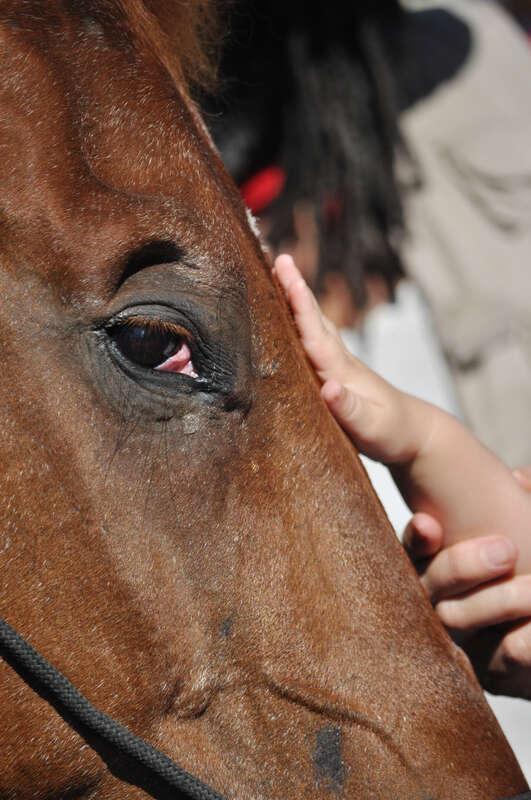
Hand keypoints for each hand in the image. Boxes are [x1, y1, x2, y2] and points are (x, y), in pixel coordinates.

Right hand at [405, 468, 530, 698]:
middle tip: (505, 549)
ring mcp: (460, 638)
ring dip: (497, 603)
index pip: (414, 548)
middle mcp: (439, 599)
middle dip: (462, 567)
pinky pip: (497, 664)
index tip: (428, 524)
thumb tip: (520, 479)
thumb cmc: (526, 562)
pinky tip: (527, 637)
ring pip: (455, 622)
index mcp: (438, 561)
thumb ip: (522, 499)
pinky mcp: (490, 672)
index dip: (417, 539)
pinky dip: (517, 648)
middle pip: (431, 585)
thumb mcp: (524, 523)